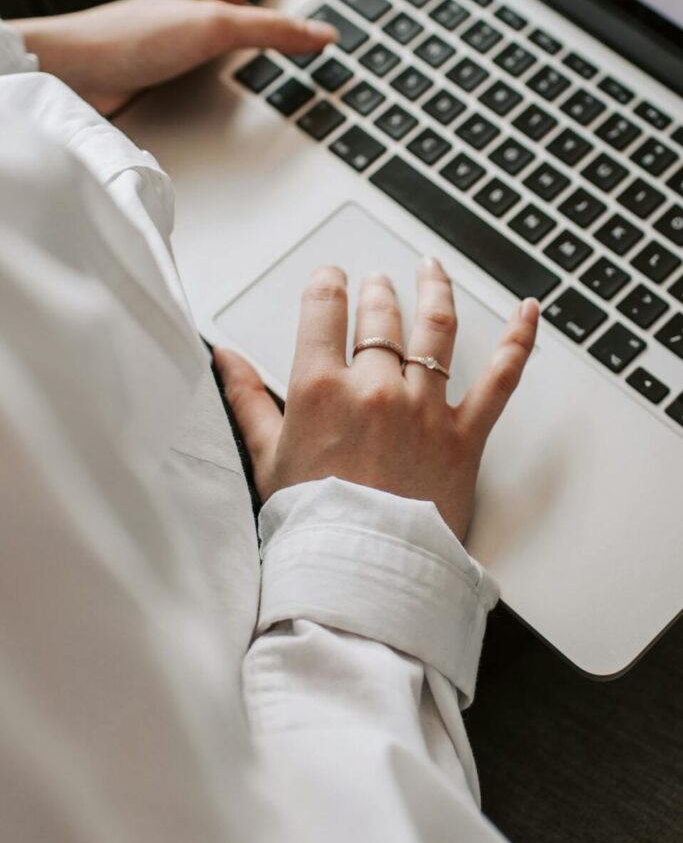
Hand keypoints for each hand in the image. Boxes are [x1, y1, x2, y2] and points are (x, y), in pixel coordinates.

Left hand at [11, 0, 335, 114]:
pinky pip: (235, 69)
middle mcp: (211, 4)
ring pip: (254, 38)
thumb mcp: (216, 27)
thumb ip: (271, 30)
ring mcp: (200, 38)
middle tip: (337, 28)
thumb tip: (320, 33)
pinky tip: (265, 95)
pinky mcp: (189, 71)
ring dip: (279, 51)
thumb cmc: (132, 37)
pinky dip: (256, 78)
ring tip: (310, 66)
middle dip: (304, 10)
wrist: (83, 77)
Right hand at [215, 259, 538, 541]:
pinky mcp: (464, 434)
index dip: (327, 284)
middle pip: (380, 317)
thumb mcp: (267, 458)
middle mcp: (376, 388)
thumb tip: (223, 357)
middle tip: (375, 283)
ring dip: (433, 289)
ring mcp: (425, 408)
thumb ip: (246, 399)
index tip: (330, 278)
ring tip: (431, 269)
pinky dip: (518, 340)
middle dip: (376, 291)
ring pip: (435, 329)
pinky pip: (500, 378)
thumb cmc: (313, 523)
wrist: (362, 573)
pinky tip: (528, 311)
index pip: (324, 310)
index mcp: (321, 389)